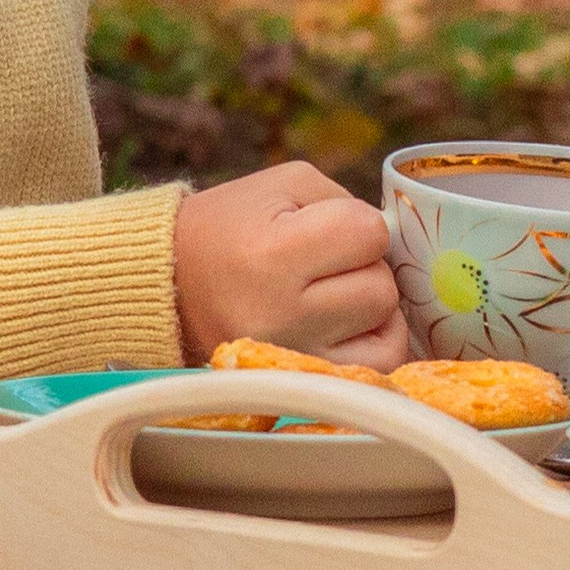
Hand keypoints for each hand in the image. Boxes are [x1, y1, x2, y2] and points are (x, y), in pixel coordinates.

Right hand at [173, 161, 406, 365]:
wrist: (172, 284)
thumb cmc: (232, 227)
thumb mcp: (282, 186)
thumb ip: (348, 203)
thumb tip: (397, 242)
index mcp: (272, 255)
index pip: (369, 234)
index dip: (357, 224)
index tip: (325, 228)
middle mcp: (281, 315)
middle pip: (381, 287)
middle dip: (365, 267)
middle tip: (325, 263)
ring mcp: (293, 357)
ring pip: (388, 330)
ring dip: (371, 307)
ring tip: (332, 294)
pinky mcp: (301, 383)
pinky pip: (379, 367)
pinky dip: (376, 342)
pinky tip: (348, 324)